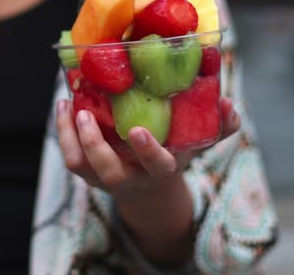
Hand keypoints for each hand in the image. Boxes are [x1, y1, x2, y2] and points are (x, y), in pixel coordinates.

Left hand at [56, 97, 240, 197]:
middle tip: (86, 113)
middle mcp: (130, 178)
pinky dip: (62, 132)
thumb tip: (230, 104)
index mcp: (159, 172)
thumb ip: (219, 127)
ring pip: (81, 164)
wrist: (150, 190)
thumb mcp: (198, 145)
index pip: (156, 166)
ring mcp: (105, 178)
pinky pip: (71, 157)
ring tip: (69, 104)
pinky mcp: (88, 173)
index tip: (137, 131)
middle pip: (108, 170)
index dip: (147, 152)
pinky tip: (64, 105)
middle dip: (95, 144)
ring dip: (70, 136)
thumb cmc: (174, 156)